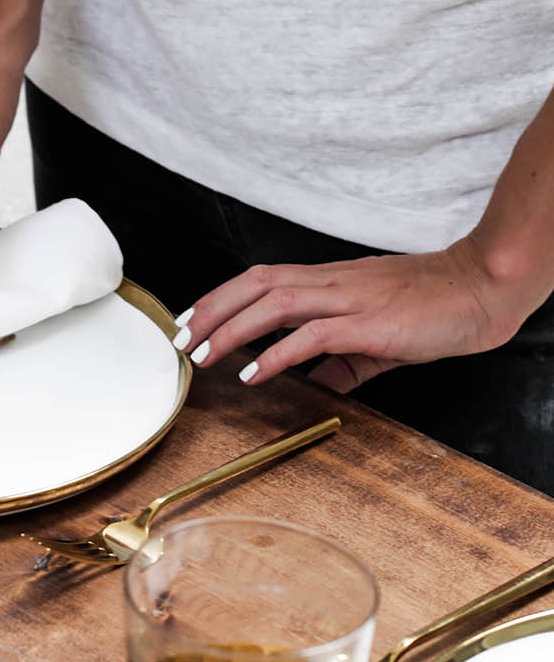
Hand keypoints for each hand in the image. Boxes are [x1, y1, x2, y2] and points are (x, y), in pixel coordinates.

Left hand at [175, 237, 530, 392]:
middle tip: (181, 339)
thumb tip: (319, 382)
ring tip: (203, 355)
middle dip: (211, 309)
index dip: (221, 296)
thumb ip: (346, 359)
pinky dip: (277, 354)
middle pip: (255, 284)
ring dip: (231, 330)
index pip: (262, 279)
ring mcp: (348, 299)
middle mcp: (332, 283)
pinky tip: (253, 374)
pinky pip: (311, 336)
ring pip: (274, 303)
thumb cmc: (435, 306)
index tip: (191, 320)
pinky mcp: (368, 322)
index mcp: (331, 281)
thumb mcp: (379, 335)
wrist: (481, 289)